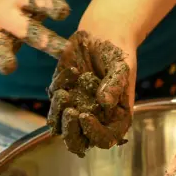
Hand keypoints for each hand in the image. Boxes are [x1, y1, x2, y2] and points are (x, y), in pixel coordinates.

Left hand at [47, 30, 134, 156]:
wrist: (103, 34)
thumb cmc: (118, 52)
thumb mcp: (122, 67)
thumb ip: (115, 85)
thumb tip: (104, 103)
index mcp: (115, 118)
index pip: (105, 139)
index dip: (94, 133)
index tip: (84, 115)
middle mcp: (96, 118)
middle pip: (79, 141)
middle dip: (71, 132)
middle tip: (71, 112)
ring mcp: (77, 108)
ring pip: (61, 127)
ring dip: (58, 115)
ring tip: (65, 93)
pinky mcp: (62, 95)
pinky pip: (53, 102)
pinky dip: (58, 88)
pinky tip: (71, 71)